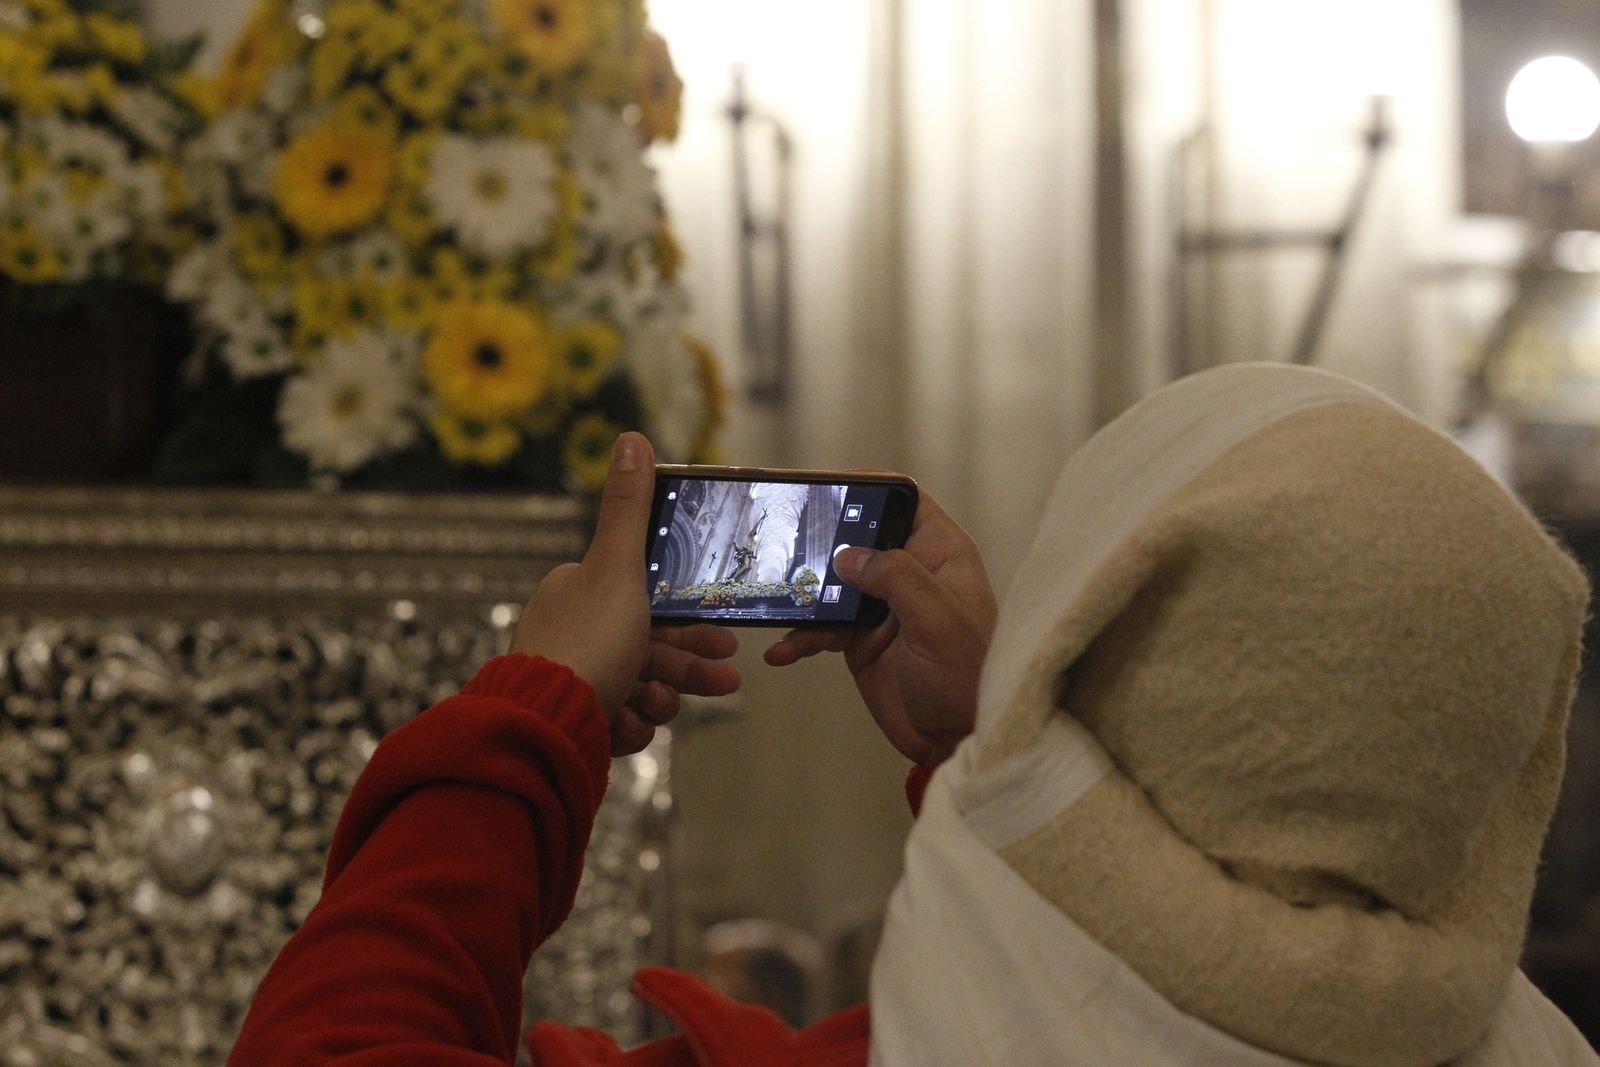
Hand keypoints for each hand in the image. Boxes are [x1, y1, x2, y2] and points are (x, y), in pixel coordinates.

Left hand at [511, 432, 741, 754]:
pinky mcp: (575, 723)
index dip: (689, 618)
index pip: (646, 601)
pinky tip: (630, 725)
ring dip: (662, 698)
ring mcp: (574, 681)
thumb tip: (631, 438)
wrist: (545, 725)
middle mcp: (573, 634)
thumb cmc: (586, 643)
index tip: (723, 635)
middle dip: (688, 665)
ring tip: (663, 706)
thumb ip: (629, 509)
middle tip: (726, 677)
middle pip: (651, 646)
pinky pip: (620, 721)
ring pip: (641, 687)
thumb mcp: (615, 567)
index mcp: (579, 593)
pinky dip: (631, 725)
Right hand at [764, 488, 995, 764]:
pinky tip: (782, 651)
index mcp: (940, 555)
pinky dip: (799, 637)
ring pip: (831, 582)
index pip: (905, 502)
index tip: (828, 487)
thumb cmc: (969, 679)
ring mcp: (881, 607)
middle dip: (821, 541)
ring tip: (776, 601)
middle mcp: (910, 574)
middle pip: (858, 538)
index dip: (869, 488)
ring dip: (801, 593)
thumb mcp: (939, 623)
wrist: (956, 742)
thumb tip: (849, 554)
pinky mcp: (859, 640)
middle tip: (783, 542)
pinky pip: (820, 628)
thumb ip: (898, 579)